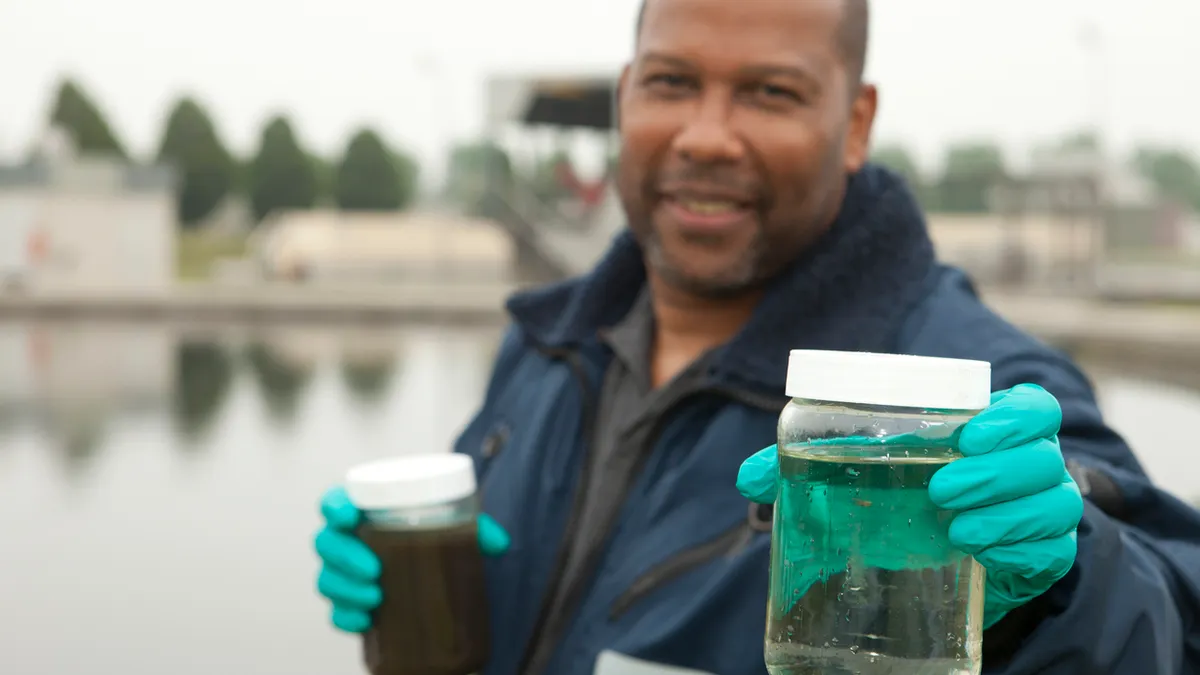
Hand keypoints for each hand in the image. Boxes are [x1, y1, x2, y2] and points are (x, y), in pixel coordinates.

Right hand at [313, 485, 510, 632]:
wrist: (434, 578)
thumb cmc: (434, 540)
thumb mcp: (457, 530)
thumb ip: (476, 529)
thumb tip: (499, 543)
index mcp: (364, 511)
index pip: (335, 501)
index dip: (335, 506)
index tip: (350, 516)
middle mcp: (347, 541)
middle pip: (326, 543)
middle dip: (345, 557)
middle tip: (375, 569)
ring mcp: (343, 575)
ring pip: (326, 580)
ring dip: (346, 590)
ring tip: (376, 597)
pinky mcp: (349, 605)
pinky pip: (335, 614)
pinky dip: (347, 618)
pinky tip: (366, 621)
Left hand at [735, 383, 1082, 626]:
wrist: (943, 568)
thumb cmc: (903, 503)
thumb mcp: (862, 479)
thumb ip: (806, 469)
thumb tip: (748, 478)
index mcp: (991, 431)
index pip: (1030, 407)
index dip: (1012, 416)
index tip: (967, 434)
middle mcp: (1029, 465)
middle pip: (1043, 453)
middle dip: (996, 470)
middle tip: (942, 489)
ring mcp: (1042, 512)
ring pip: (1053, 502)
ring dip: (1006, 511)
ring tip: (955, 527)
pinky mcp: (1044, 557)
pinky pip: (1052, 550)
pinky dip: (1017, 549)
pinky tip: (977, 551)